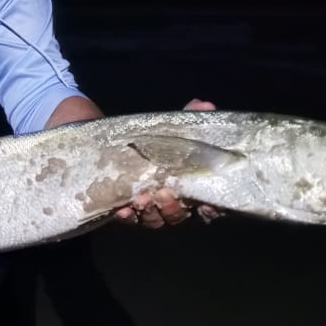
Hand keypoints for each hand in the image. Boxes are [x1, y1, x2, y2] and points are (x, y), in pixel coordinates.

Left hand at [114, 97, 222, 227]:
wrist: (115, 141)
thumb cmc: (154, 139)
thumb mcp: (171, 128)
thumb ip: (188, 120)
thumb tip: (204, 106)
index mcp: (191, 187)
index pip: (207, 205)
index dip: (210, 209)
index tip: (207, 205)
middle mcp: (173, 203)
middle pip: (179, 215)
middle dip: (173, 207)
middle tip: (166, 193)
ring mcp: (150, 209)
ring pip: (155, 219)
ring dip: (150, 211)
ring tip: (143, 199)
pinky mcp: (127, 210)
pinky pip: (129, 220)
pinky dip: (127, 216)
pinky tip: (122, 209)